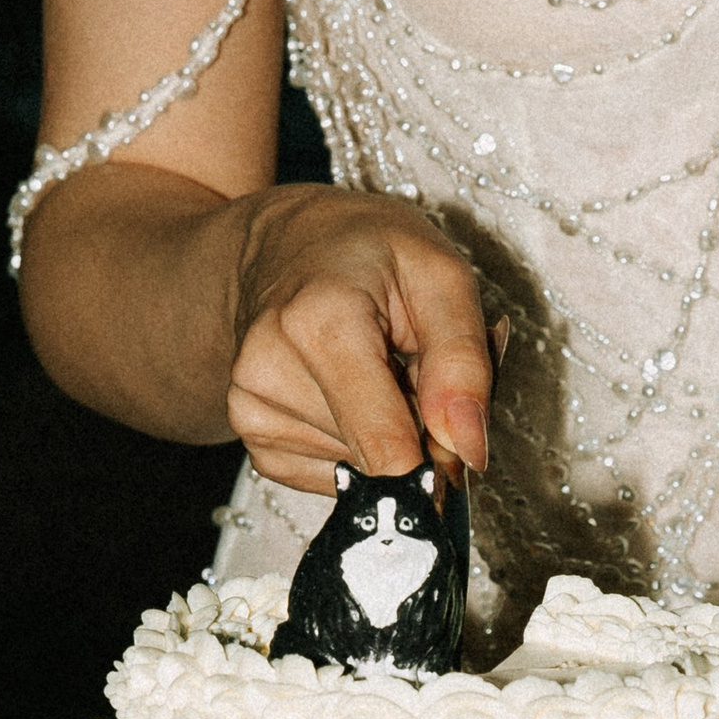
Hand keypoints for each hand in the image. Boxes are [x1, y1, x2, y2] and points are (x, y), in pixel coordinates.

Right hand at [224, 186, 497, 488]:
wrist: (286, 243)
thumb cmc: (368, 251)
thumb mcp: (441, 275)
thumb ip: (464, 363)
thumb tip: (469, 452)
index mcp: (320, 322)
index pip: (385, 447)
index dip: (436, 465)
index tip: (458, 455)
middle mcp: (270, 368)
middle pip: (378, 461)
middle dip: (415, 433)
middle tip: (410, 370)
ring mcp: (250, 406)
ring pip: (358, 470)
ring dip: (385, 434)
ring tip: (374, 370)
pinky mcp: (251, 433)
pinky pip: (329, 474)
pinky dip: (353, 444)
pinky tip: (345, 392)